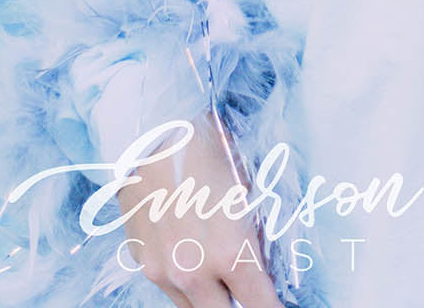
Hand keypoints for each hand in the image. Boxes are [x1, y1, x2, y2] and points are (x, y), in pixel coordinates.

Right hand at [118, 112, 284, 307]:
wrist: (154, 134)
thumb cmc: (211, 152)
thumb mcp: (249, 192)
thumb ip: (257, 239)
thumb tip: (264, 269)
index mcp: (231, 253)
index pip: (261, 306)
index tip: (279, 307)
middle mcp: (195, 273)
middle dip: (243, 305)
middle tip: (251, 290)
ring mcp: (165, 273)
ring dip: (213, 298)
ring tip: (224, 274)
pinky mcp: (144, 266)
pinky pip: (172, 292)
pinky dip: (189, 285)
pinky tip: (197, 259)